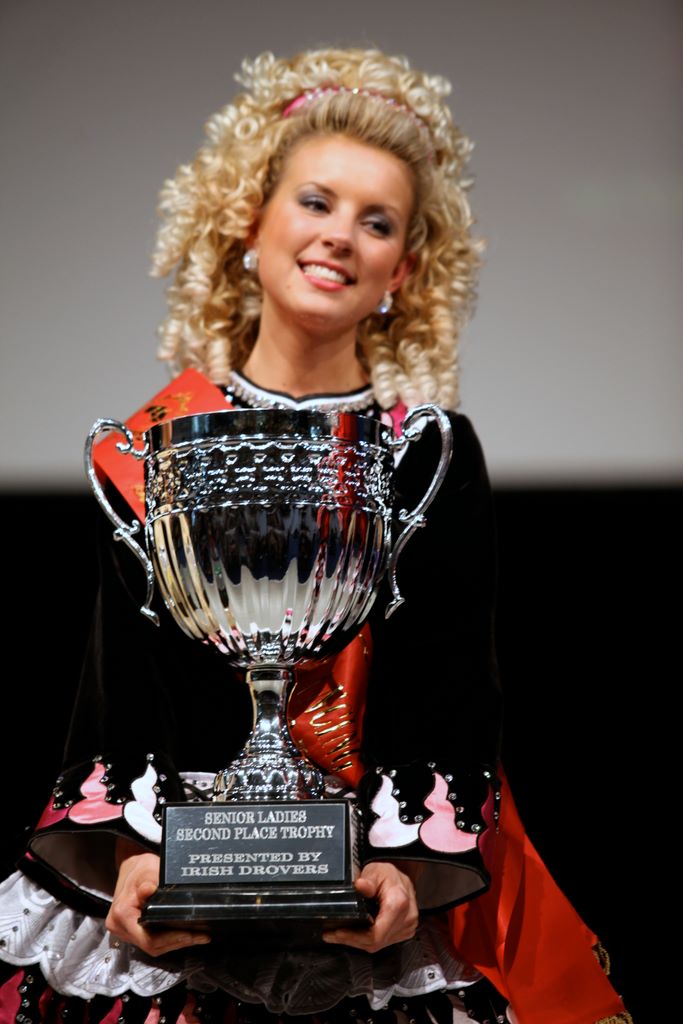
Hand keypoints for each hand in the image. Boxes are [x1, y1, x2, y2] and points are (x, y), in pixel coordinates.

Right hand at [105, 841, 210, 955]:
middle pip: (152, 946)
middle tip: (200, 936)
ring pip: (153, 946)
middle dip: (178, 941)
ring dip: (176, 942)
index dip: (171, 939)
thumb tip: (149, 890)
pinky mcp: (134, 932)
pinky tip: (184, 934)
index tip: (189, 934)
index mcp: (122, 914)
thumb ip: (148, 880)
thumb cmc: (139, 869)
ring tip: (197, 936)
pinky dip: (169, 938)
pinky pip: (152, 940)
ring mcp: (126, 931)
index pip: (148, 939)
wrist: (132, 869)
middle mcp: (121, 926)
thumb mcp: (146, 870)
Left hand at [322, 861, 418, 951]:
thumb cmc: (388, 874)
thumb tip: (360, 885)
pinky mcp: (404, 931)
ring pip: (378, 945)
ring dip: (358, 942)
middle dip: (352, 940)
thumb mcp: (375, 871)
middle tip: (332, 934)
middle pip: (375, 942)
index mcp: (399, 903)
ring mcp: (407, 927)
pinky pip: (383, 942)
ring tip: (339, 934)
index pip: (377, 934)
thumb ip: (368, 880)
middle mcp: (406, 918)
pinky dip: (367, 940)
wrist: (399, 878)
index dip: (355, 937)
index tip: (338, 933)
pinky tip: (355, 934)